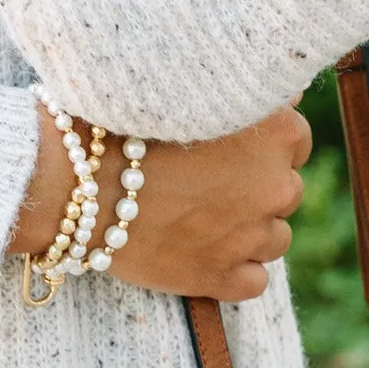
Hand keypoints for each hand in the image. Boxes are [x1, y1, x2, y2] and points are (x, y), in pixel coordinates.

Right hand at [9, 101, 310, 303]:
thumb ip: (241, 90)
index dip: (258, 144)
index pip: (294, 138)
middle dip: (251, 188)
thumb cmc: (120, 124)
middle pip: (284, 189)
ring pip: (274, 237)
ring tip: (194, 218)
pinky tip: (197, 253)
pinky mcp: (224, 278)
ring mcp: (252, 236)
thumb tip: (283, 93)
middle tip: (199, 182)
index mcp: (274, 130)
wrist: (73, 183)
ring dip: (245, 230)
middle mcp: (277, 184)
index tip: (222, 147)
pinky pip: (253, 280)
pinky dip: (231, 270)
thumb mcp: (185, 86)